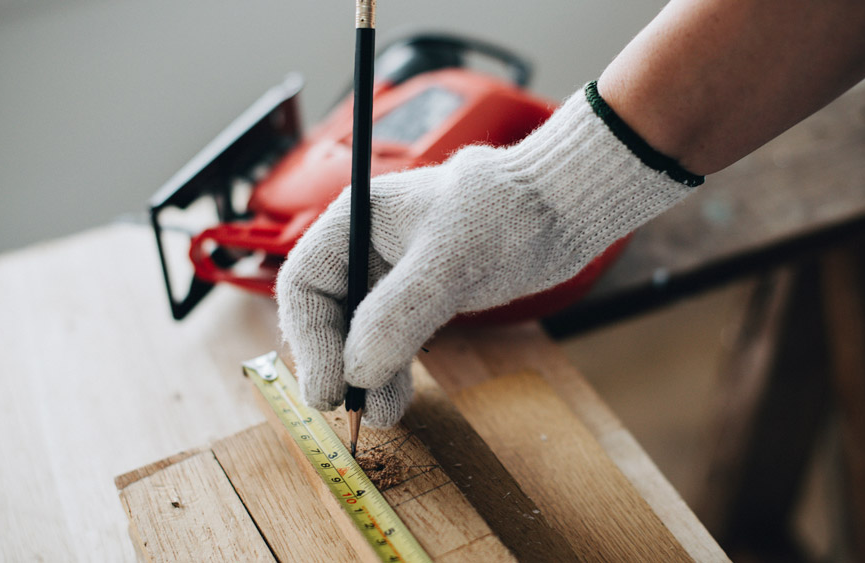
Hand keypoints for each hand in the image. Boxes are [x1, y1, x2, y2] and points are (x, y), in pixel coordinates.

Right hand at [276, 82, 697, 426]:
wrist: (560, 211)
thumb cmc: (507, 214)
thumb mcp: (449, 263)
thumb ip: (398, 315)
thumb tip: (357, 371)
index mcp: (355, 221)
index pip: (304, 284)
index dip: (308, 339)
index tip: (327, 387)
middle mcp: (364, 248)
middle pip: (325, 314)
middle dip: (335, 362)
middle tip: (351, 409)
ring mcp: (391, 274)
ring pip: (356, 333)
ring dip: (363, 375)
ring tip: (381, 414)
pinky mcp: (419, 296)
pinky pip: (389, 340)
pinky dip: (389, 370)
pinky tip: (396, 397)